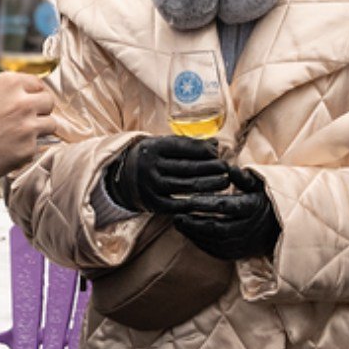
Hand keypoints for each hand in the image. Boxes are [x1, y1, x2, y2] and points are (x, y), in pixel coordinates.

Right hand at [0, 71, 55, 178]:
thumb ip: (1, 90)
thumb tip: (13, 92)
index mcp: (9, 83)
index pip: (37, 83)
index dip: (33, 93)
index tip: (30, 100)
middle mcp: (22, 102)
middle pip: (49, 102)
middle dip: (41, 110)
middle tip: (29, 118)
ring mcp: (27, 127)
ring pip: (50, 124)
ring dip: (39, 129)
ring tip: (21, 135)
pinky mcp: (27, 149)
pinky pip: (36, 147)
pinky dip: (26, 149)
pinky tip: (9, 150)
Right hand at [105, 136, 230, 215]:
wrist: (122, 178)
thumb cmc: (151, 158)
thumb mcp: (163, 145)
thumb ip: (188, 144)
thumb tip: (215, 143)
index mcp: (153, 148)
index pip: (182, 147)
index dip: (202, 150)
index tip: (218, 153)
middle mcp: (151, 167)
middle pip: (187, 167)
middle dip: (210, 168)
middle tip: (226, 168)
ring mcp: (152, 187)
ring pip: (187, 186)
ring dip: (209, 185)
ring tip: (224, 182)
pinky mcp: (155, 204)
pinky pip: (181, 204)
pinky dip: (197, 202)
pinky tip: (211, 199)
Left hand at [173, 167, 279, 260]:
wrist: (278, 225)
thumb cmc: (262, 199)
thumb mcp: (256, 184)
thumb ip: (241, 177)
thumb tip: (228, 167)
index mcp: (252, 207)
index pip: (225, 206)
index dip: (205, 204)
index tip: (188, 199)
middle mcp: (249, 228)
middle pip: (217, 228)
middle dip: (195, 222)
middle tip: (177, 215)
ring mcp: (244, 243)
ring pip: (216, 242)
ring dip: (195, 234)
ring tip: (178, 223)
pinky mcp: (239, 253)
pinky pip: (217, 252)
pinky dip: (201, 244)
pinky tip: (189, 234)